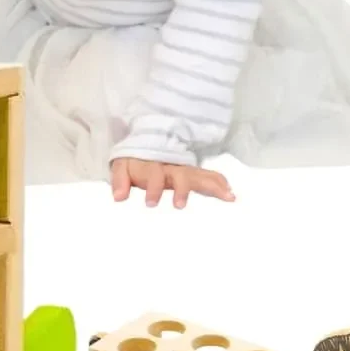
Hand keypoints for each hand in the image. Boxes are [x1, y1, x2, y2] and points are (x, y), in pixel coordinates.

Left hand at [111, 158, 234, 208]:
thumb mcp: (122, 168)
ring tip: (226, 196)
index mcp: (152, 166)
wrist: (146, 144)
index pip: (153, 175)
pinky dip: (219, 183)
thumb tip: (118, 197)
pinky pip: (208, 176)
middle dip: (182, 190)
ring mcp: (184, 169)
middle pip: (180, 175)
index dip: (152, 188)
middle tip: (180, 206)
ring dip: (212, 185)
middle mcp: (171, 167)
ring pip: (198, 176)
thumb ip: (119, 181)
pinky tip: (230, 194)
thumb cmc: (134, 162)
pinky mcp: (193, 173)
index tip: (150, 203)